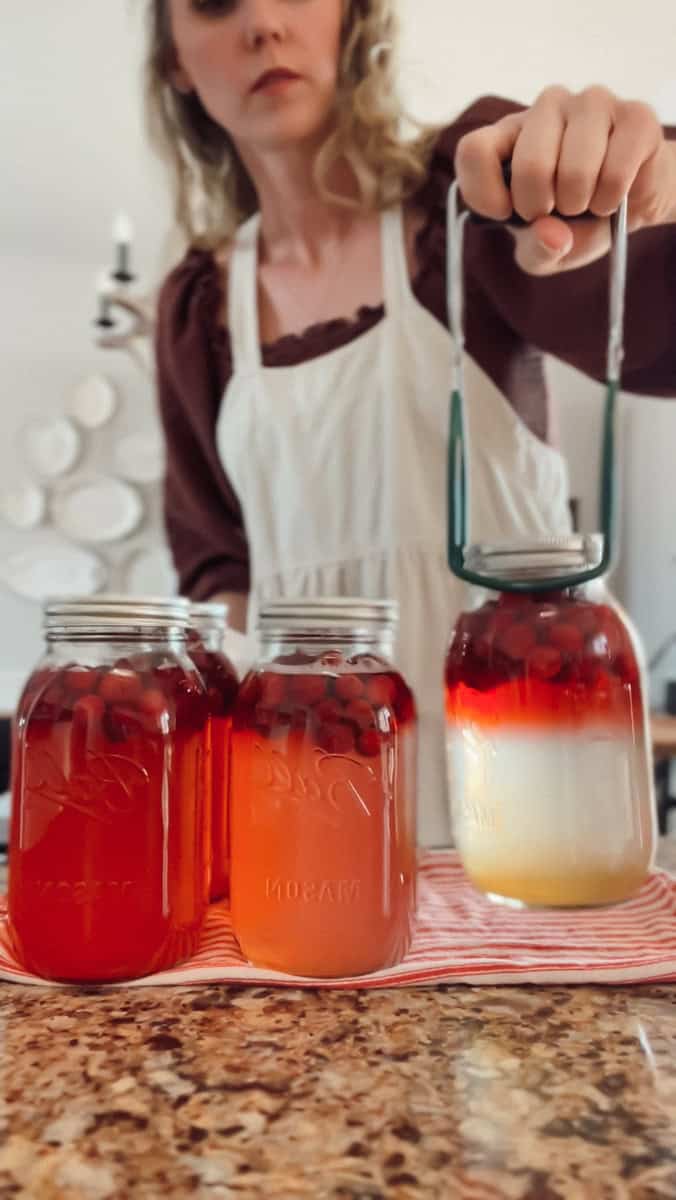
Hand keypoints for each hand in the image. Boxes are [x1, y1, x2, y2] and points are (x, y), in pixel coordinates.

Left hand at [455, 85, 675, 274]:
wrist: (633, 203)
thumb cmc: (578, 220)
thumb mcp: (544, 251)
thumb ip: (537, 250)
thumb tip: (551, 234)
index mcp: (510, 134)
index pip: (473, 150)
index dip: (485, 193)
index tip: (507, 214)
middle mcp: (547, 108)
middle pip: (529, 165)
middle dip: (543, 207)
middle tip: (557, 210)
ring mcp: (591, 104)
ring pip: (575, 169)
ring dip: (582, 203)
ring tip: (588, 201)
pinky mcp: (634, 115)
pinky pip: (616, 171)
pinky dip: (612, 199)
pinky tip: (613, 195)